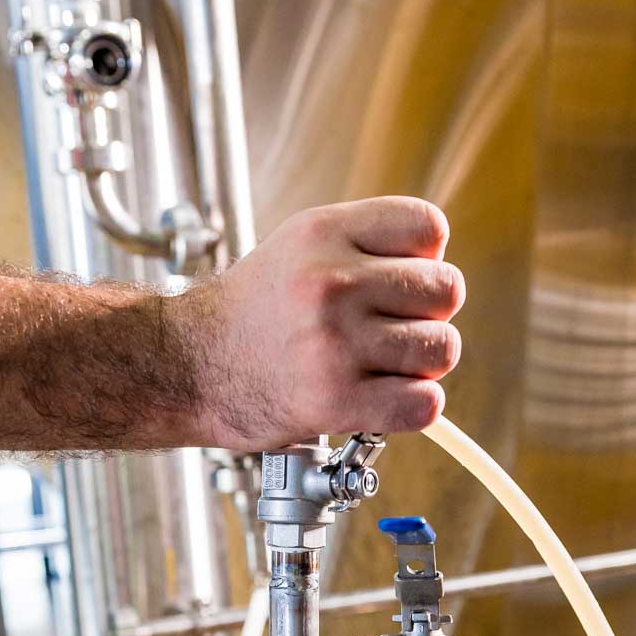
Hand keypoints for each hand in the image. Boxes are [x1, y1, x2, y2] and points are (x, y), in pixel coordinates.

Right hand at [177, 197, 464, 450]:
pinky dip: (415, 407)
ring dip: (421, 365)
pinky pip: (424, 404)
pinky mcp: (335, 400)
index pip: (429, 227)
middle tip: (390, 332)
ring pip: (441, 349)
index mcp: (324, 233)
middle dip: (428, 315)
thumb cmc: (250, 313)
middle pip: (446, 290)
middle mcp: (331, 282)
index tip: (397, 284)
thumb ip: (367, 247)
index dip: (424, 260)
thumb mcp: (300, 248)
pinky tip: (385, 400)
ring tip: (382, 368)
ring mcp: (335, 344)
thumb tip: (438, 280)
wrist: (189, 367)